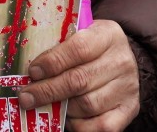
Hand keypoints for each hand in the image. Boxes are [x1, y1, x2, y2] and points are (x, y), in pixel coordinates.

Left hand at [19, 20, 139, 131]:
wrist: (124, 59)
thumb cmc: (93, 46)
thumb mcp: (81, 34)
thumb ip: (60, 46)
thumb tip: (30, 70)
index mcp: (108, 35)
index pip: (79, 49)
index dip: (52, 62)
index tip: (32, 72)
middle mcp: (121, 61)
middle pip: (80, 80)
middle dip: (47, 90)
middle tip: (26, 97)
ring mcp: (128, 87)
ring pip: (88, 105)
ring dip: (62, 108)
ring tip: (46, 105)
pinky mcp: (130, 109)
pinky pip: (102, 126)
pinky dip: (79, 125)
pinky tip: (66, 118)